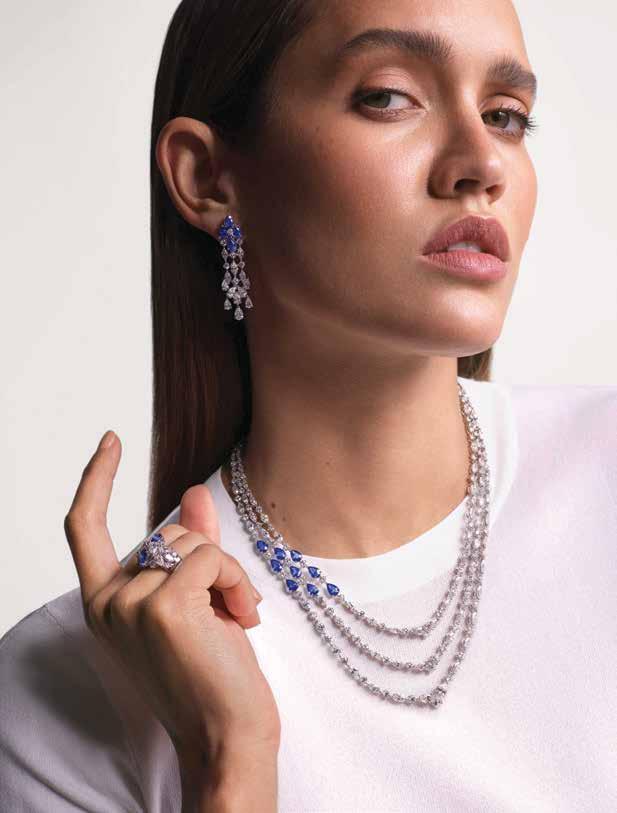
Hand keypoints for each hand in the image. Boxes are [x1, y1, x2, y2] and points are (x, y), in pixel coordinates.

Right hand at [63, 430, 280, 776]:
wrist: (227, 733)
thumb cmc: (210, 671)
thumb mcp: (194, 602)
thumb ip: (190, 546)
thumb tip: (194, 490)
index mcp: (104, 603)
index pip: (85, 528)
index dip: (96, 479)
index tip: (112, 441)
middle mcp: (107, 603)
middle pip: (167, 533)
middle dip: (209, 559)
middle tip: (228, 607)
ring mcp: (130, 605)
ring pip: (193, 543)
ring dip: (227, 573)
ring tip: (235, 616)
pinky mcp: (163, 607)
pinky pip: (212, 558)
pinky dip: (237, 581)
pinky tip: (243, 619)